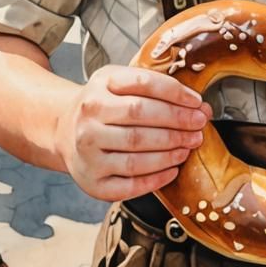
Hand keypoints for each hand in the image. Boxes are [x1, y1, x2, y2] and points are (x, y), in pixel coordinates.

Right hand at [55, 64, 212, 201]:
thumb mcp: (120, 82)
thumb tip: (199, 106)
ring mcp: (88, 152)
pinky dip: (156, 179)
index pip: (143, 83)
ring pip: (137, 154)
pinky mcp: (92, 181)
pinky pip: (129, 184)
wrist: (65, 130)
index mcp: (100, 86)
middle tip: (199, 125)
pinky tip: (173, 170)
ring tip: (189, 146)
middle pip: (141, 118)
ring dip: (170, 151)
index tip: (197, 102)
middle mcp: (89, 119)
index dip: (175, 93)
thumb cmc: (104, 104)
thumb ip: (157, 88)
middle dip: (178, 122)